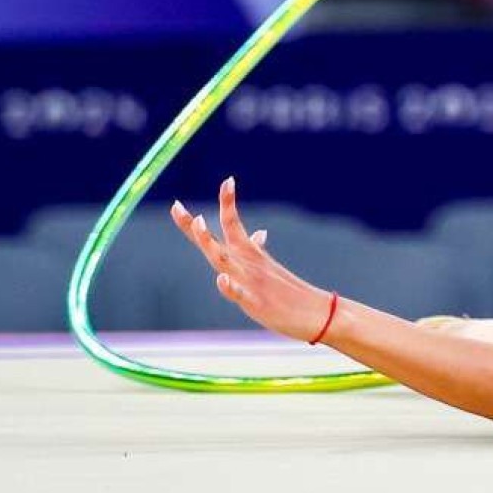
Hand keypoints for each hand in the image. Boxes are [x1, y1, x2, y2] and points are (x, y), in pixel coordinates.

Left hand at [171, 179, 335, 341]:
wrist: (317, 313)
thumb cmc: (290, 292)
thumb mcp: (269, 268)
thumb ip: (257, 251)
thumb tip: (259, 234)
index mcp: (249, 254)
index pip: (233, 222)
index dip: (228, 201)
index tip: (228, 180)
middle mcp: (246, 264)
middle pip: (216, 240)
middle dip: (194, 226)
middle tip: (175, 205)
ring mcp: (250, 282)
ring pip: (224, 260)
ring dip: (209, 242)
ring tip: (199, 223)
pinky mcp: (256, 302)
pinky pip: (239, 294)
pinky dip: (230, 286)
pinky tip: (223, 279)